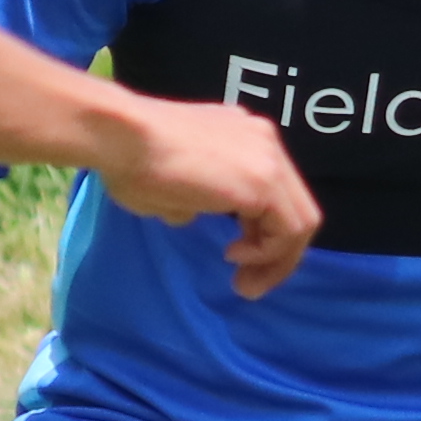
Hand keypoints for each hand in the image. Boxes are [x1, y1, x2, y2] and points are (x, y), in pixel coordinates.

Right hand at [95, 92, 318, 297]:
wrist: (120, 135)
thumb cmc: (130, 157)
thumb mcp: (172, 184)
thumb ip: (193, 197)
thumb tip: (192, 212)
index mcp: (245, 135)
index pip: (276, 192)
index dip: (263, 232)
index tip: (236, 257)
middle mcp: (265, 141)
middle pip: (296, 208)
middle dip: (277, 254)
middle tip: (248, 283)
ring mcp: (268, 158)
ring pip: (300, 221)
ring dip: (276, 262)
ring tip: (245, 285)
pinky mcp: (263, 182)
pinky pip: (288, 230)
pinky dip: (268, 254)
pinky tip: (236, 258)